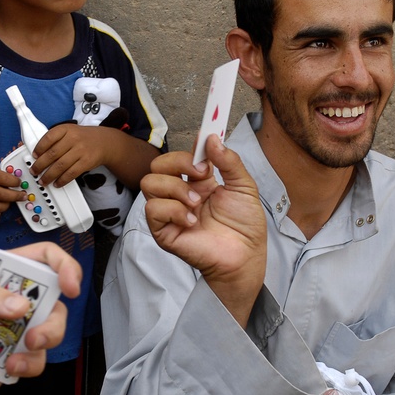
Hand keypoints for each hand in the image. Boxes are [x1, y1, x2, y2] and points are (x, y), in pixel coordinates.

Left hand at [0, 243, 81, 394]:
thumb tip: (17, 308)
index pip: (45, 263)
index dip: (65, 271)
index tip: (70, 289)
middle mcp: (0, 302)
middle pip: (46, 316)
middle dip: (50, 330)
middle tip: (34, 339)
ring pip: (28, 353)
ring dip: (26, 363)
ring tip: (8, 365)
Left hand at [31, 122, 119, 186]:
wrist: (104, 142)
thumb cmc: (82, 138)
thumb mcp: (69, 132)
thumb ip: (55, 140)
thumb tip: (37, 153)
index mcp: (66, 129)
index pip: (49, 138)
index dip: (39, 148)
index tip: (34, 156)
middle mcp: (73, 138)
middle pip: (52, 154)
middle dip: (40, 165)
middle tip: (34, 171)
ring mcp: (81, 150)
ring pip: (60, 165)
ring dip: (49, 175)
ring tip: (43, 180)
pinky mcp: (86, 162)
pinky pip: (71, 173)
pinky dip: (62, 180)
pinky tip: (57, 183)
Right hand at [141, 134, 265, 325]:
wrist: (245, 256)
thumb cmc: (245, 226)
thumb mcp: (244, 187)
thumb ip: (229, 161)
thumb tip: (211, 138)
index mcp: (197, 182)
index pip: (180, 156)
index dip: (188, 149)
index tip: (205, 146)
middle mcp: (180, 194)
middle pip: (157, 164)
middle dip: (177, 163)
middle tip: (201, 174)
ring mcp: (170, 212)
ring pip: (149, 183)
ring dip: (175, 188)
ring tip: (196, 203)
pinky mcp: (163, 231)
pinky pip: (152, 209)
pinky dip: (172, 211)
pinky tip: (191, 220)